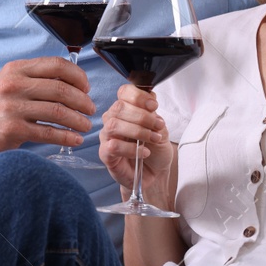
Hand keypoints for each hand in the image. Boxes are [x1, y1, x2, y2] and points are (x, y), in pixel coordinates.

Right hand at [0, 57, 94, 160]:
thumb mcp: (6, 84)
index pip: (56, 65)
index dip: (78, 76)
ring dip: (78, 120)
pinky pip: (48, 133)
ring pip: (58, 111)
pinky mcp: (11, 130)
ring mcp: (12, 108)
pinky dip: (66, 137)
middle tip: (91, 109)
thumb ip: (31, 79)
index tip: (87, 87)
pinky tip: (74, 140)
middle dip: (82, 100)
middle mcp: (14, 85)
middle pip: (61, 89)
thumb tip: (67, 82)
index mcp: (15, 69)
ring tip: (86, 126)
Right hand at [99, 85, 173, 200]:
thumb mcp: (160, 128)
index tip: (154, 105)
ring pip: (113, 125)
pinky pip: (113, 146)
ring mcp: (107, 137)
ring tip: (153, 139)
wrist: (155, 172)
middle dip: (142, 116)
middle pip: (119, 107)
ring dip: (137, 131)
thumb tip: (150, 97)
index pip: (124, 92)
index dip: (138, 96)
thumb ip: (153, 113)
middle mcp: (112, 120)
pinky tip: (144, 152)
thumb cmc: (155, 148)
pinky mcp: (105, 154)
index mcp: (125, 109)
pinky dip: (132, 149)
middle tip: (158, 126)